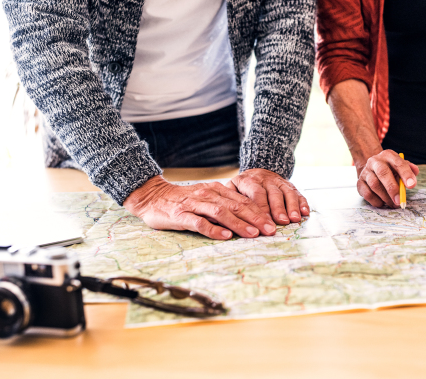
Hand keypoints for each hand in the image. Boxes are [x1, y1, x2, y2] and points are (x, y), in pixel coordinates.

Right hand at [123, 176, 276, 239]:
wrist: (152, 197)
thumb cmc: (182, 201)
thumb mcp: (206, 198)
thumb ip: (224, 205)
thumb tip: (249, 218)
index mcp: (216, 190)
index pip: (242, 200)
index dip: (259, 212)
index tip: (273, 224)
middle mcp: (208, 194)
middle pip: (235, 206)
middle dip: (255, 218)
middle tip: (269, 230)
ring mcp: (194, 204)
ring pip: (220, 213)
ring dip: (238, 223)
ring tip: (253, 234)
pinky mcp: (181, 215)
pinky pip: (199, 222)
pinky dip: (213, 229)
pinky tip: (225, 236)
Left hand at [226, 168, 309, 224]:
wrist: (257, 170)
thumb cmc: (241, 187)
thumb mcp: (231, 189)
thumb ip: (229, 200)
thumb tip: (225, 218)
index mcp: (249, 181)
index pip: (256, 194)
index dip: (261, 209)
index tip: (263, 223)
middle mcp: (265, 180)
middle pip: (273, 194)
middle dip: (278, 209)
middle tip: (281, 222)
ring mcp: (279, 182)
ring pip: (287, 193)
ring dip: (292, 206)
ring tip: (294, 219)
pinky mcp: (289, 185)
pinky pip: (297, 193)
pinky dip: (302, 203)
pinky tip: (305, 213)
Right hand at [356, 150, 418, 207]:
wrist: (372, 169)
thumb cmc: (390, 169)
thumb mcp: (400, 165)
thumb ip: (409, 169)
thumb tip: (415, 172)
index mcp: (388, 155)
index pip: (398, 163)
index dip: (406, 174)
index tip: (412, 185)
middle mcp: (375, 161)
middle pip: (383, 173)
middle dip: (392, 188)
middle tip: (400, 200)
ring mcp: (365, 172)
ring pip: (374, 185)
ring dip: (385, 197)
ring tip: (393, 203)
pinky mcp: (359, 183)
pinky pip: (367, 193)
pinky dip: (376, 201)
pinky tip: (382, 203)